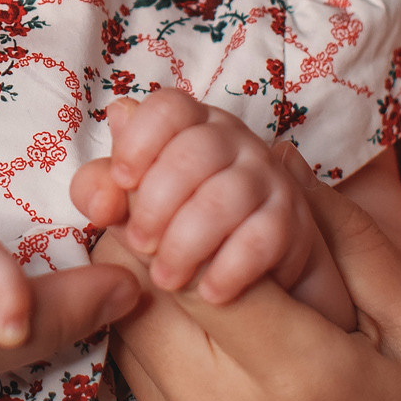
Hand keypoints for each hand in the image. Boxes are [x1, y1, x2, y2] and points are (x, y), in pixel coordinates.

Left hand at [71, 89, 351, 323]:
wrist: (251, 281)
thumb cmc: (179, 233)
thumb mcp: (132, 210)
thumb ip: (106, 190)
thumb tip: (106, 172)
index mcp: (191, 127)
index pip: (169, 107)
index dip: (140, 139)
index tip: (123, 182)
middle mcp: (235, 143)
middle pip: (195, 151)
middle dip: (157, 202)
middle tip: (140, 246)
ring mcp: (269, 180)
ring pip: (226, 195)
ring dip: (188, 241)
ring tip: (165, 279)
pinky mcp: (294, 223)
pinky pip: (263, 237)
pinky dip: (231, 268)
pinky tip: (210, 293)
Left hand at [99, 168, 400, 400]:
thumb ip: (359, 241)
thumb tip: (287, 159)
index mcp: (301, 375)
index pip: (194, 262)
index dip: (178, 197)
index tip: (192, 157)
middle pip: (137, 281)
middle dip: (146, 212)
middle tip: (172, 173)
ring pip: (122, 315)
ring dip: (138, 257)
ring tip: (177, 218)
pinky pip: (132, 354)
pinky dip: (145, 306)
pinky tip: (183, 282)